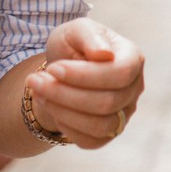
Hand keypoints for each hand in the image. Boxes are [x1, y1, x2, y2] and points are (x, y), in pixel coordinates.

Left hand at [27, 18, 144, 149]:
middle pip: (107, 102)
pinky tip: (53, 108)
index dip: (85, 76)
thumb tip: (104, 54)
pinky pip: (91, 141)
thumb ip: (90, 36)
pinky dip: (67, 128)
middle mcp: (135, 88)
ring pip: (100, 125)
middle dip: (65, 94)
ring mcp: (125, 113)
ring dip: (63, 112)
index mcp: (133, 58)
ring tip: (40, 94)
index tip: (53, 68)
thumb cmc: (74, 45)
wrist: (63, 70)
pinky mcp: (109, 133)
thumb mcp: (76, 30)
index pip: (119, 74)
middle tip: (35, 81)